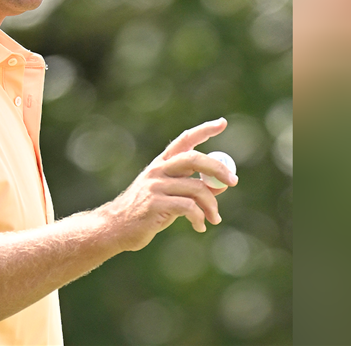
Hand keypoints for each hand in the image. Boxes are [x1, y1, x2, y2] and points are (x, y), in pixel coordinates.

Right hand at [99, 118, 236, 251]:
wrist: (116, 227)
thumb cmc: (146, 211)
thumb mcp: (168, 194)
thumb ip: (191, 186)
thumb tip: (221, 185)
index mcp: (161, 163)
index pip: (185, 140)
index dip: (204, 130)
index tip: (222, 123)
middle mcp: (158, 170)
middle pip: (194, 159)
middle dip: (218, 168)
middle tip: (233, 181)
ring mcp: (155, 186)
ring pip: (196, 188)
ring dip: (212, 206)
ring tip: (215, 219)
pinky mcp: (155, 204)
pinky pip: (189, 208)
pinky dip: (199, 218)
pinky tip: (200, 227)